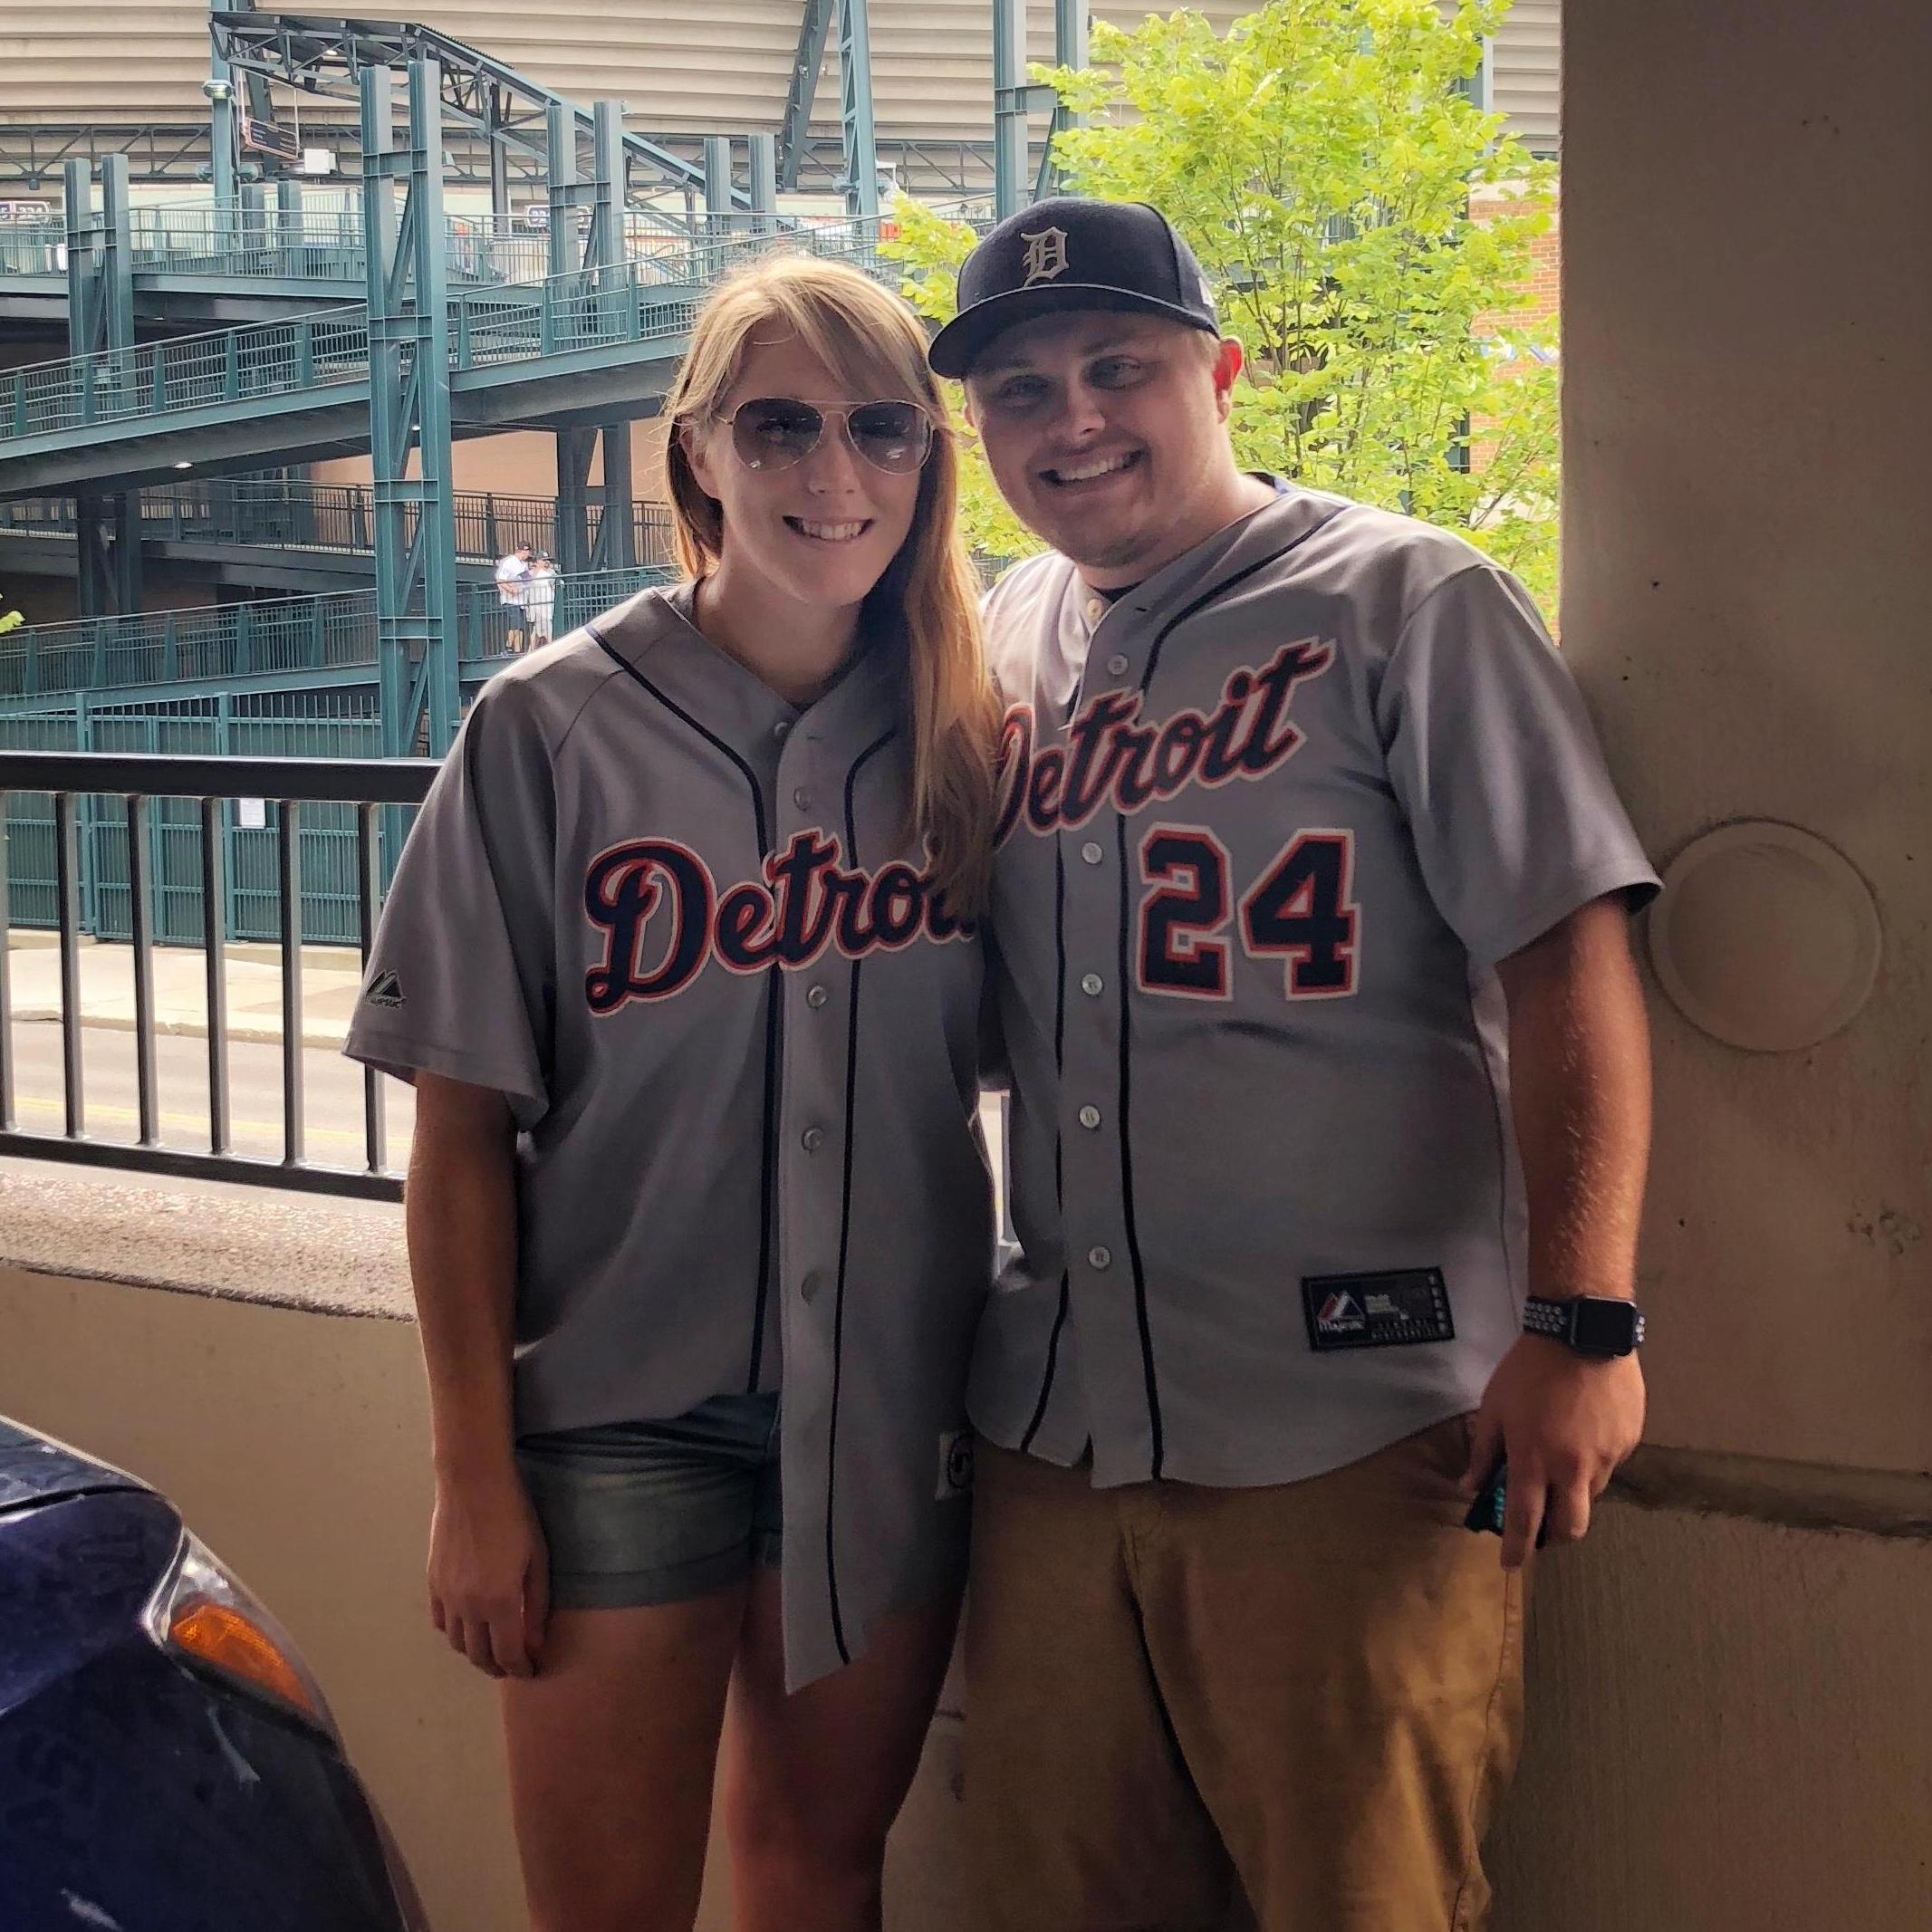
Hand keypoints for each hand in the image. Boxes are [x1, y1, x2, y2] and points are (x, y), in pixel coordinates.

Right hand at [427, 1468, 549, 1678]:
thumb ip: (537, 1604)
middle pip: (479, 1655)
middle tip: (512, 1665)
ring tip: (491, 1649)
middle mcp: (468, 1607)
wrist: (473, 1485)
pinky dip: (454, 1632)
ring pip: (456, 1643)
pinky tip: (467, 1626)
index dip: (520, 1669)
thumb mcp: (537, 1558)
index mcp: (499, 1603)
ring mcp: (446, 1596)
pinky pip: (440, 1621)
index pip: (508, 1654)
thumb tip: (535, 1643)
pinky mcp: (432, 1582)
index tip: (530, 1672)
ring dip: (474, 1652)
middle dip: (497, 1666)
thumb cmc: (515, 1516)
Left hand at [1459, 1335, 1645, 1569]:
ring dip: (1574, 1494)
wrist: (1582, 1333)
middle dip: (1555, 1536)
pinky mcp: (1629, 1443)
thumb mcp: (1495, 1407)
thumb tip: (1470, 1485)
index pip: (1525, 1521)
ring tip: (1560, 1465)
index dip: (1516, 1548)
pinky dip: (1593, 1461)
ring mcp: (1606, 1458)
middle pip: (1571, 1527)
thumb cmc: (1530, 1369)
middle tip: (1543, 1527)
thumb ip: (1484, 1451)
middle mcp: (1573, 1468)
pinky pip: (1609, 1465)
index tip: (1510, 1564)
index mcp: (1534, 1460)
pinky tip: (1583, 1433)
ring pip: (1591, 1496)